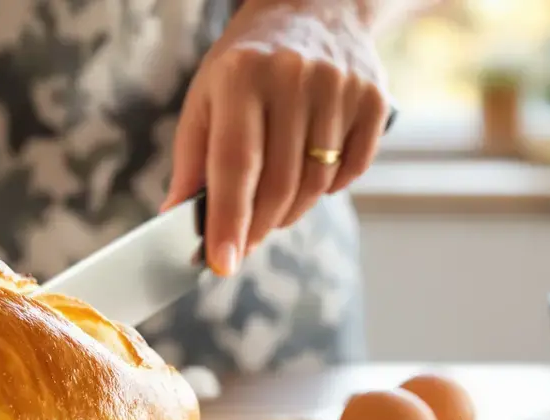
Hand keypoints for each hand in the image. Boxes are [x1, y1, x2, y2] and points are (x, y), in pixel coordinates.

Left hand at [164, 0, 390, 275]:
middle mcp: (293, 78)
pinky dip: (329, 187)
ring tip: (271, 207)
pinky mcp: (373, 97)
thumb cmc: (244, 65)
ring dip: (289, 211)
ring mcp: (338, 86)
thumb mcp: (205, 99)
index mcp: (240, 77)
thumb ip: (191, 161)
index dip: (228, 221)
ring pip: (315, 184)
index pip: (235, 166)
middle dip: (257, 227)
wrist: (311, 9)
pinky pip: (352, 171)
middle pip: (278, 184)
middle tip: (242, 245)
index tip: (222, 263)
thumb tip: (175, 219)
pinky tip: (309, 174)